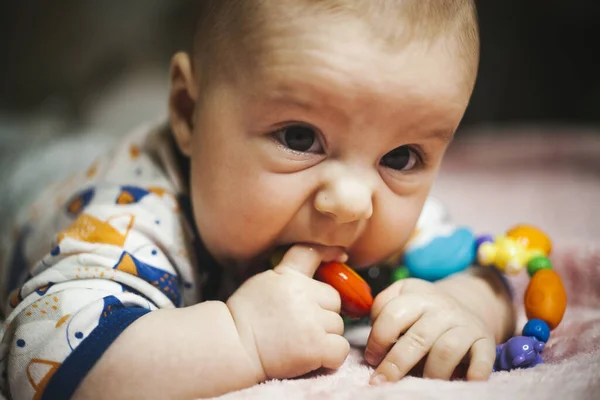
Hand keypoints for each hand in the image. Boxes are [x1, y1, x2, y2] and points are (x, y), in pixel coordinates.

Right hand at [226, 245, 350, 380]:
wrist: (232, 346)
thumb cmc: (243, 319)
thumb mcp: (262, 283)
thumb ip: (287, 278)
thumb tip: (311, 280)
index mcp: (287, 276)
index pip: (312, 253)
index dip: (329, 252)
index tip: (340, 255)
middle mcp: (303, 294)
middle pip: (334, 300)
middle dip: (323, 312)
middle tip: (302, 325)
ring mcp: (311, 320)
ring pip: (338, 326)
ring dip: (326, 336)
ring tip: (301, 342)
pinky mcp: (316, 346)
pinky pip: (340, 349)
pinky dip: (331, 355)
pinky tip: (313, 357)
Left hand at [365, 278, 495, 383]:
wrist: (464, 304)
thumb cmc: (422, 309)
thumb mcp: (401, 297)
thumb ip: (382, 309)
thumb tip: (372, 342)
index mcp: (416, 295)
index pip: (393, 315)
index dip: (378, 339)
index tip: (372, 358)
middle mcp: (442, 308)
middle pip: (418, 337)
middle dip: (396, 364)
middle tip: (383, 381)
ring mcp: (465, 324)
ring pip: (446, 350)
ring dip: (430, 372)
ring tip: (418, 385)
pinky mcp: (484, 340)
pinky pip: (482, 358)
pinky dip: (475, 373)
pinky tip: (463, 383)